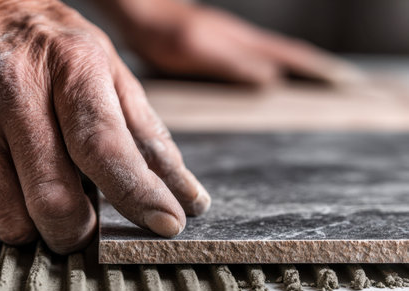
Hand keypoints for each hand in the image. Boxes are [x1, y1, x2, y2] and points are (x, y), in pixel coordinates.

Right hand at [0, 0, 209, 253]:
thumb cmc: (52, 48)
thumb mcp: (109, 73)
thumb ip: (148, 136)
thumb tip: (187, 194)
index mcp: (70, 68)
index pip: (104, 147)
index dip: (138, 194)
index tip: (167, 223)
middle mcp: (14, 91)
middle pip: (55, 199)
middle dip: (80, 230)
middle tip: (88, 223)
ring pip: (11, 220)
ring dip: (39, 227)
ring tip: (46, 196)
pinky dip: (0, 218)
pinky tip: (11, 190)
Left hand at [104, 0, 363, 85]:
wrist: (142, 14)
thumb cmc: (164, 33)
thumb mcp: (196, 50)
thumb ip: (232, 63)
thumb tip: (270, 80)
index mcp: (243, 43)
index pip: (291, 56)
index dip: (316, 69)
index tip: (342, 81)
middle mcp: (243, 40)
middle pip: (288, 54)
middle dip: (314, 69)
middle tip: (337, 83)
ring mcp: (232, 41)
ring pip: (273, 55)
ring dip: (295, 69)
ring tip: (311, 83)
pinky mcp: (219, 45)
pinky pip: (254, 58)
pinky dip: (271, 67)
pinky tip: (268, 76)